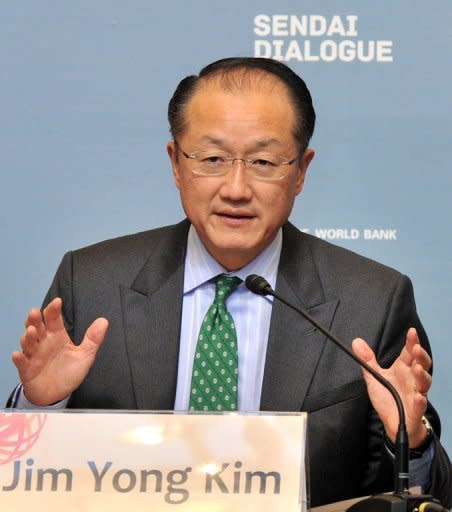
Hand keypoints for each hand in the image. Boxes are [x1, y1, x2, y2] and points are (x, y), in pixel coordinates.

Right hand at [12, 297, 108, 405]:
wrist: (57, 394)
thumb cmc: (69, 371)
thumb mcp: (85, 355)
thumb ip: (93, 339)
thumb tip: (104, 321)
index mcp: (57, 336)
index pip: (53, 319)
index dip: (54, 310)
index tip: (57, 301)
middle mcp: (44, 342)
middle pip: (37, 327)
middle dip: (34, 319)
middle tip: (35, 312)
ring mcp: (34, 355)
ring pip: (28, 342)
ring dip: (28, 336)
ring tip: (31, 331)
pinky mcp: (27, 370)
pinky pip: (21, 363)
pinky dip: (19, 358)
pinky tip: (18, 354)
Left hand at [352, 327, 431, 447]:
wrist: (394, 423)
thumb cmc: (388, 397)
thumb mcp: (375, 376)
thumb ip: (367, 360)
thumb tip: (356, 341)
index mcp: (403, 369)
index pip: (409, 352)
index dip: (412, 342)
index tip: (411, 332)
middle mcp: (412, 379)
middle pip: (421, 364)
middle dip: (421, 356)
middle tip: (416, 347)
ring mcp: (416, 393)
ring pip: (424, 382)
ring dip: (422, 375)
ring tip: (418, 368)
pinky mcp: (415, 409)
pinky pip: (420, 404)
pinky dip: (420, 400)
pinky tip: (418, 396)